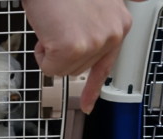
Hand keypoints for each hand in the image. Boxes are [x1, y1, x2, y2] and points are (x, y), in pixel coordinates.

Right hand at [22, 0, 145, 113]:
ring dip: (52, 51)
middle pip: (78, 69)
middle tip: (59, 27)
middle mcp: (113, 34)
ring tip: (53, 25)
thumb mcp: (99, 0)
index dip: (92, 87)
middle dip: (62, 52)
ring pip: (64, 70)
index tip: (88, 105)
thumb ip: (114, 11)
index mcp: (120, 23)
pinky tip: (46, 32)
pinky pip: (50, 68)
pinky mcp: (73, 47)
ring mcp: (94, 42)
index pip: (106, 65)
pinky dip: (42, 53)